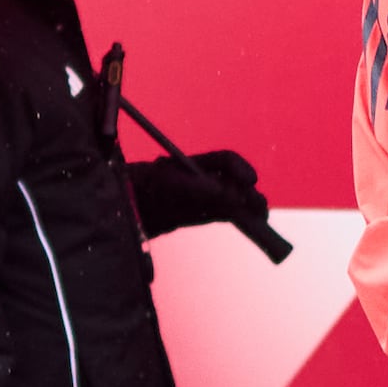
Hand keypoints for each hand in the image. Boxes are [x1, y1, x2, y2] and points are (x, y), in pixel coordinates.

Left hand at [130, 147, 267, 237]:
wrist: (126, 210)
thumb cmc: (144, 190)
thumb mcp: (170, 186)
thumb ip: (200, 190)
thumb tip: (232, 197)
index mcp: (194, 165)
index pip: (225, 161)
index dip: (239, 168)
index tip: (249, 181)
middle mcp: (202, 179)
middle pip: (234, 182)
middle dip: (248, 193)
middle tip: (259, 207)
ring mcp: (202, 197)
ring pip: (234, 200)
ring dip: (250, 207)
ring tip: (261, 218)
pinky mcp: (201, 215)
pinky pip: (227, 215)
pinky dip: (242, 219)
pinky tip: (255, 225)